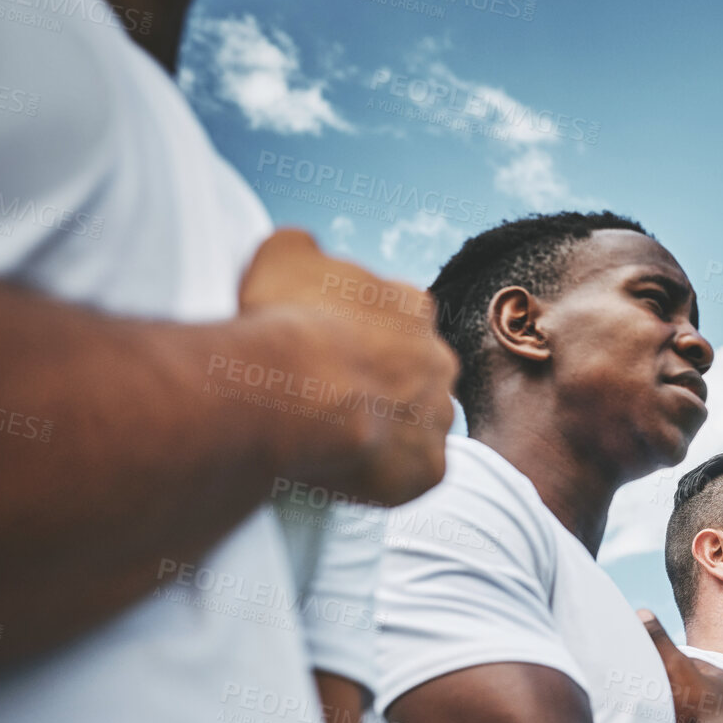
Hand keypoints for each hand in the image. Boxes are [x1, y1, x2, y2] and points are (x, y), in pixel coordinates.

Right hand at [235, 228, 456, 504]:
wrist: (298, 388)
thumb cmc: (289, 318)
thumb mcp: (283, 254)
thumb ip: (303, 248)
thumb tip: (305, 249)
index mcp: (413, 306)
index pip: (398, 316)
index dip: (359, 332)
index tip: (329, 344)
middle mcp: (439, 359)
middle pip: (415, 372)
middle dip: (383, 382)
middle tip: (334, 396)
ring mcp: (439, 417)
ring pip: (420, 424)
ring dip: (389, 428)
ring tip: (341, 436)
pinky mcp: (429, 469)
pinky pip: (414, 473)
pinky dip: (388, 474)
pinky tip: (352, 468)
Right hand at [638, 611, 722, 722]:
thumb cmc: (700, 709)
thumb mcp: (675, 669)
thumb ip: (658, 643)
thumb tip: (642, 612)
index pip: (692, 665)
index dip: (669, 664)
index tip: (650, 668)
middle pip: (696, 692)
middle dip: (676, 693)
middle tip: (652, 697)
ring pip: (698, 718)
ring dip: (680, 720)